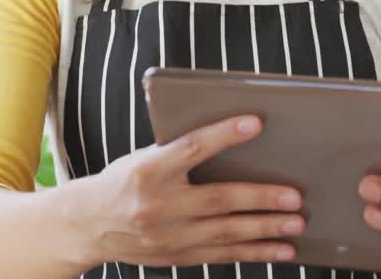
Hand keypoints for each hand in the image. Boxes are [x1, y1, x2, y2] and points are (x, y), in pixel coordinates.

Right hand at [75, 115, 304, 267]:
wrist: (84, 225)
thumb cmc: (123, 181)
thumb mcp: (143, 158)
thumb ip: (180, 151)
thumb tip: (235, 137)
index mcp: (148, 171)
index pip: (190, 149)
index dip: (223, 135)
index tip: (255, 123)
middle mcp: (157, 206)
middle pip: (217, 200)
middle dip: (260, 199)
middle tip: (295, 197)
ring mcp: (166, 236)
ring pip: (225, 234)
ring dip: (265, 231)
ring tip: (296, 226)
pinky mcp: (174, 257)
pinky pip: (221, 256)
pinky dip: (254, 253)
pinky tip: (280, 250)